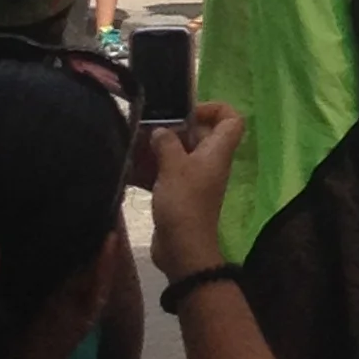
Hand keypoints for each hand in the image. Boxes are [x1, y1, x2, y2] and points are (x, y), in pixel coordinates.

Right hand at [144, 99, 247, 281]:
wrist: (182, 249)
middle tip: (145, 127)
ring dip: (155, 150)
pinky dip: (148, 170)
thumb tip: (160, 130)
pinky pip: (164, 174)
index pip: (231, 119)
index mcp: (217, 151)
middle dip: (171, 129)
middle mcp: (208, 162)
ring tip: (130, 145)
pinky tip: (126, 168)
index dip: (213, 109)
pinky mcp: (178, 195)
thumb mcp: (173, 167)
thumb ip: (166, 143)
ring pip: (177, 154)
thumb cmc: (184, 203)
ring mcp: (193, 179)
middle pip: (198, 134)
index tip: (186, 111)